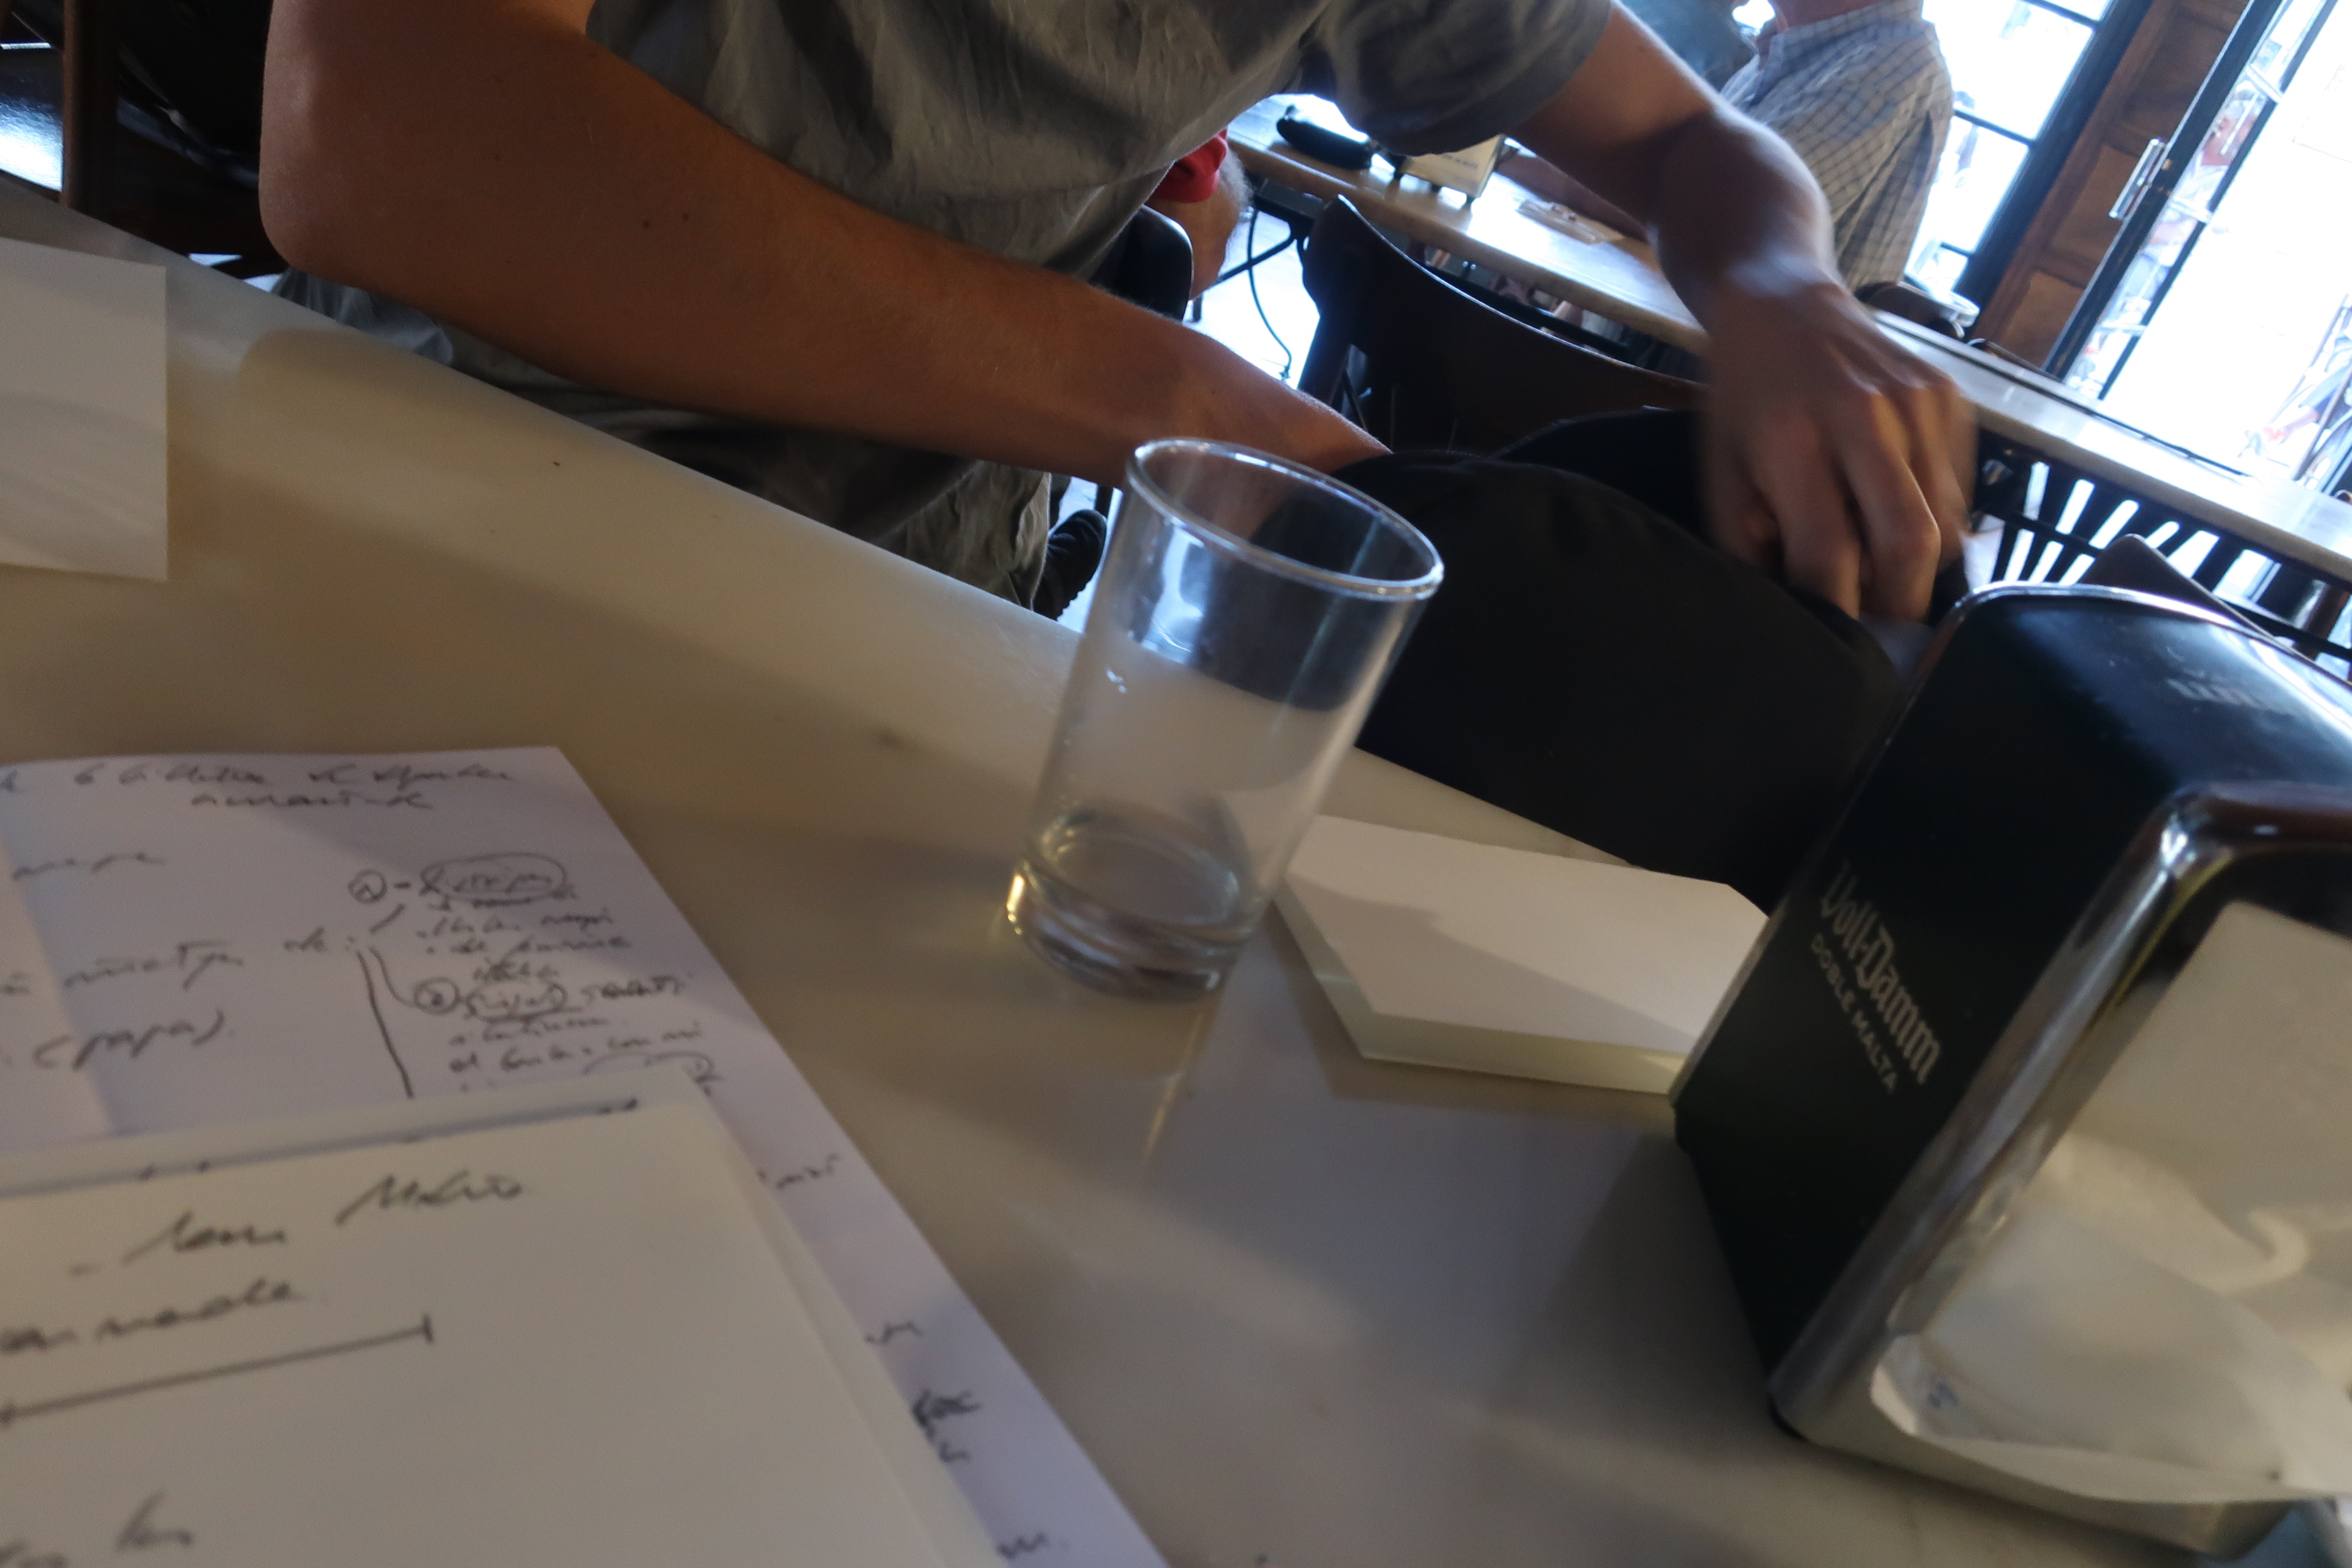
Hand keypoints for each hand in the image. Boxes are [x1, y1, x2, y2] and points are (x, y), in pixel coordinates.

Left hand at [1703, 275, 1972, 620]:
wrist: (1782, 304)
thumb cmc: (1743, 402)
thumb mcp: (1723, 477)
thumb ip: (1753, 550)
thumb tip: (1799, 619)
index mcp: (1795, 439)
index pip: (1830, 552)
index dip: (1836, 610)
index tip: (1830, 638)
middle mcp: (1866, 415)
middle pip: (1911, 545)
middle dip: (1897, 603)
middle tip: (1876, 625)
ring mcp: (1918, 402)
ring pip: (1946, 526)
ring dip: (1916, 565)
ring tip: (1875, 561)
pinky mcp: (1951, 397)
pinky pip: (1958, 490)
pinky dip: (1931, 519)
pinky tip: (1891, 508)